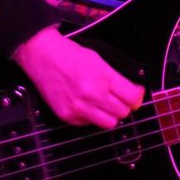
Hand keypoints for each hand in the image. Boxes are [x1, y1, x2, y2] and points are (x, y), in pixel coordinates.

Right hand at [13, 27, 144, 127]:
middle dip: (124, 105)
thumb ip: (116, 78)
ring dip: (110, 115)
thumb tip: (133, 94)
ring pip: (109, 124)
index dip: (137, 96)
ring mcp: (79, 108)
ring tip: (103, 104)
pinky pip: (89, 124)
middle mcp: (92, 95)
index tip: (136, 94)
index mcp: (104, 78)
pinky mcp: (67, 117)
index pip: (132, 98)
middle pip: (122, 113)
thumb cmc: (71, 55)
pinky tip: (85, 104)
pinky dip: (91, 116)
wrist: (43, 56)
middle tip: (119, 98)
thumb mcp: (99, 60)